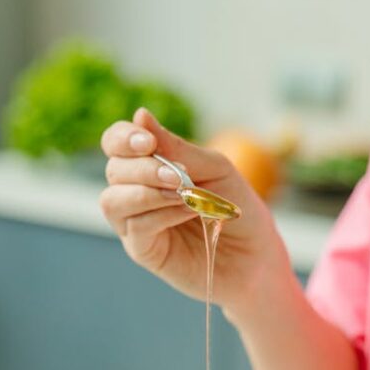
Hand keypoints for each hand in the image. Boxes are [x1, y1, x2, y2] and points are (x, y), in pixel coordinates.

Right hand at [99, 108, 291, 320]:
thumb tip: (139, 115)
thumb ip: (176, 147)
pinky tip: (187, 211)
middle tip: (178, 175)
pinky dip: (160, 214)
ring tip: (184, 194)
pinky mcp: (144, 250)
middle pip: (114, 170)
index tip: (147, 141)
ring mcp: (136, 223)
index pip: (115, 143)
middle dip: (143, 168)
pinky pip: (135, 227)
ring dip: (146, 192)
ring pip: (113, 201)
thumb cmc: (235, 207)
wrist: (255, 254)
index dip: (123, 138)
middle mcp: (135, 192)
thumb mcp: (213, 168)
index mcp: (149, 166)